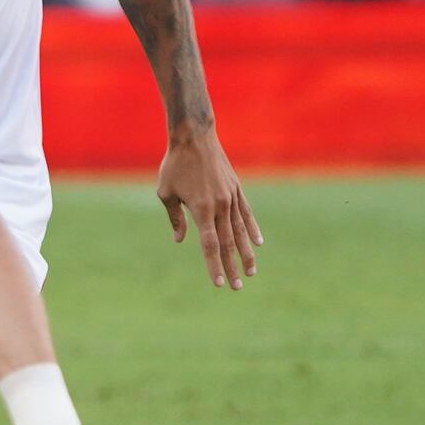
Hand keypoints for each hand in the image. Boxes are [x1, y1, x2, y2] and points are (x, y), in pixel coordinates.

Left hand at [157, 127, 261, 288]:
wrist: (194, 137)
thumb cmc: (174, 165)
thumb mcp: (166, 193)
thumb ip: (175, 218)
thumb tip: (180, 240)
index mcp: (201, 209)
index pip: (210, 244)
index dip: (213, 265)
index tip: (218, 283)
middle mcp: (220, 206)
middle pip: (228, 243)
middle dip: (232, 267)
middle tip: (237, 286)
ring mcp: (231, 197)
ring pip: (241, 231)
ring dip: (247, 253)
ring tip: (251, 272)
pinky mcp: (237, 189)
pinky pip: (247, 214)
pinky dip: (253, 229)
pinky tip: (259, 243)